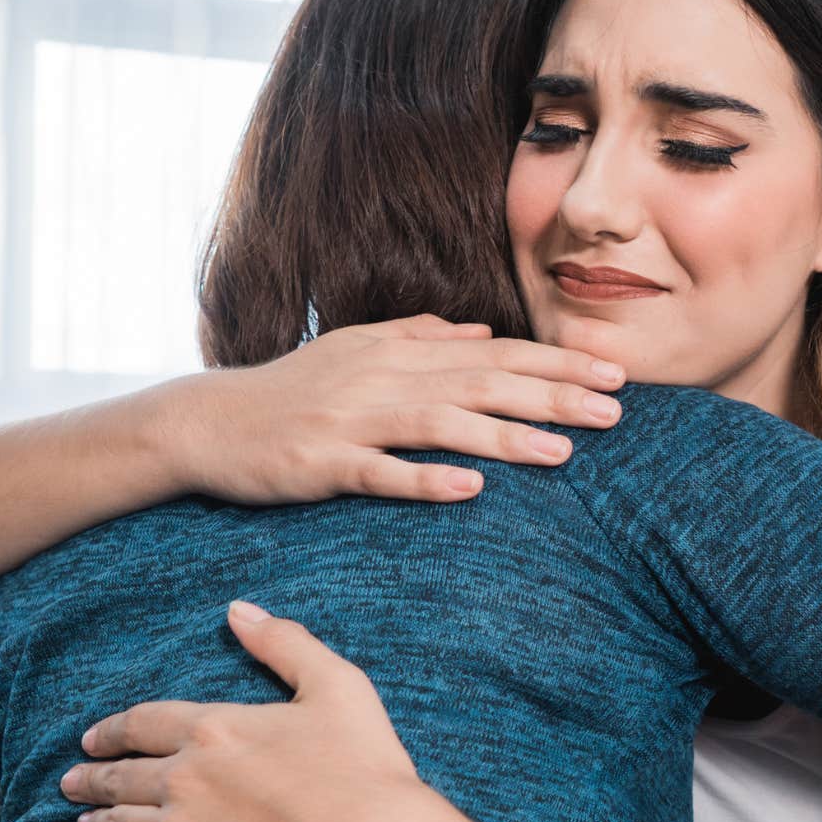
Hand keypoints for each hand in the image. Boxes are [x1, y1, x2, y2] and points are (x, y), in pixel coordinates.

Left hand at [62, 602, 619, 821]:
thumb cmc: (365, 773)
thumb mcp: (339, 686)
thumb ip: (285, 644)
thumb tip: (238, 611)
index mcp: (214, 728)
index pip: (142, 723)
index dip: (112, 730)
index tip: (92, 738)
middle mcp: (183, 779)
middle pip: (119, 775)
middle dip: (92, 777)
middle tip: (72, 781)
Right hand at [160, 315, 627, 504]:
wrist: (206, 422)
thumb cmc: (290, 390)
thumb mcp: (357, 349)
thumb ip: (421, 335)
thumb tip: (482, 333)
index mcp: (398, 349)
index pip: (495, 353)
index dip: (557, 362)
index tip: (613, 374)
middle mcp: (381, 376)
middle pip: (482, 382)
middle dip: (553, 394)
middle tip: (616, 410)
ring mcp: (351, 420)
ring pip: (440, 423)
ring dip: (504, 435)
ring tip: (564, 452)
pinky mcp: (321, 463)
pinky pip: (380, 472)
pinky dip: (425, 478)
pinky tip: (469, 488)